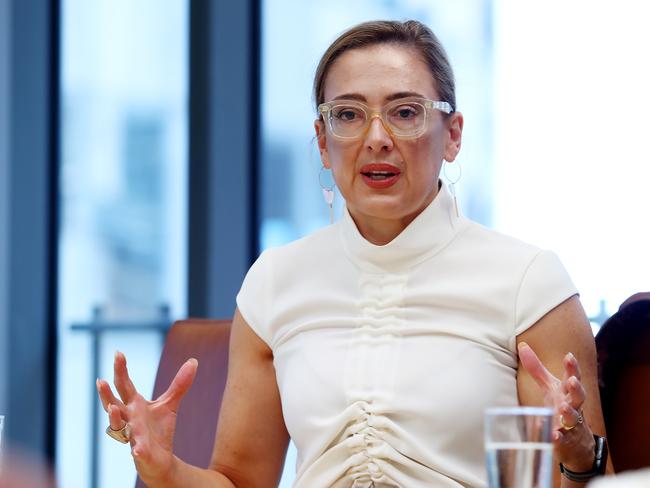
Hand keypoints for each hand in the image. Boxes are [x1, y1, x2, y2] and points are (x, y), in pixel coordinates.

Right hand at [96, 351, 197, 484]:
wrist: (160, 459)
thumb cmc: (159, 429)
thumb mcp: (170, 403)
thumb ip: (179, 384)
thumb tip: (194, 361)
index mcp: (134, 405)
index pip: (124, 385)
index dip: (120, 369)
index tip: (118, 352)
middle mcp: (129, 418)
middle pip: (113, 404)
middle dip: (106, 393)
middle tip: (100, 381)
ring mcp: (132, 435)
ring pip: (118, 427)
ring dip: (114, 418)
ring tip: (112, 408)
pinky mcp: (141, 452)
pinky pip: (137, 451)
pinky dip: (137, 449)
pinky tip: (137, 450)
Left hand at [517, 342, 595, 471]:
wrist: (575, 439)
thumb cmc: (561, 404)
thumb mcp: (549, 386)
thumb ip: (536, 368)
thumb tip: (522, 345)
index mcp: (568, 391)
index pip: (573, 377)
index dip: (572, 367)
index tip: (569, 356)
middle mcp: (573, 405)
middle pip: (579, 396)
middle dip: (576, 388)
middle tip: (573, 381)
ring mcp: (571, 423)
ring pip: (573, 417)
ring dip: (568, 412)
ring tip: (563, 407)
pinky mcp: (566, 439)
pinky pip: (563, 438)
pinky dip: (559, 437)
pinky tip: (554, 435)